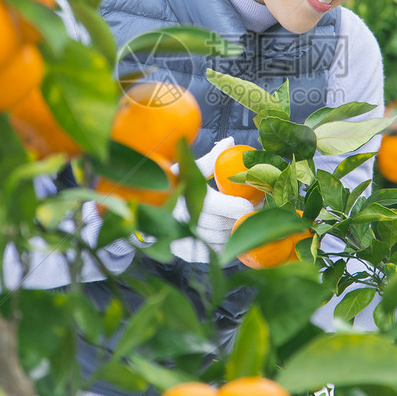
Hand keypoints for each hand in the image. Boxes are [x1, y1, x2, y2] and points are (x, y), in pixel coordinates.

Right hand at [171, 137, 257, 262]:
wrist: (144, 208)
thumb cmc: (172, 185)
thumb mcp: (188, 169)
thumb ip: (211, 160)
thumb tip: (230, 142)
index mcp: (192, 197)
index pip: (230, 208)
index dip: (245, 208)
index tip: (252, 204)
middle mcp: (187, 220)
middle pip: (227, 226)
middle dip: (240, 220)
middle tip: (250, 213)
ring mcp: (184, 239)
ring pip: (221, 242)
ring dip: (232, 234)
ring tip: (236, 223)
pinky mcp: (183, 252)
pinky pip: (212, 253)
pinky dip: (221, 246)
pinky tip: (224, 236)